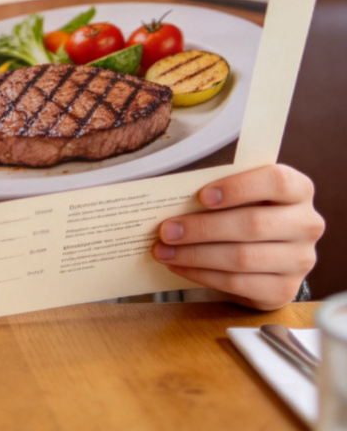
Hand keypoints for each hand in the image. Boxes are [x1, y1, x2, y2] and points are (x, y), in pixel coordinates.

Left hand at [152, 163, 323, 309]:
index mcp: (298, 189)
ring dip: (196, 255)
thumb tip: (171, 192)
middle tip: (166, 230)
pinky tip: (178, 266)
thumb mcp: (239, 190)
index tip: (201, 196)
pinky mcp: (285, 289)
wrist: (268, 248)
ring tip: (164, 250)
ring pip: (243, 258)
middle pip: (253, 224)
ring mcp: (300, 260)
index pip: (276, 182)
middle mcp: (306, 224)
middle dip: (202, 228)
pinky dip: (202, 274)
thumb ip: (219, 186)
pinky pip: (239, 283)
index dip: (238, 188)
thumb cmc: (245, 207)